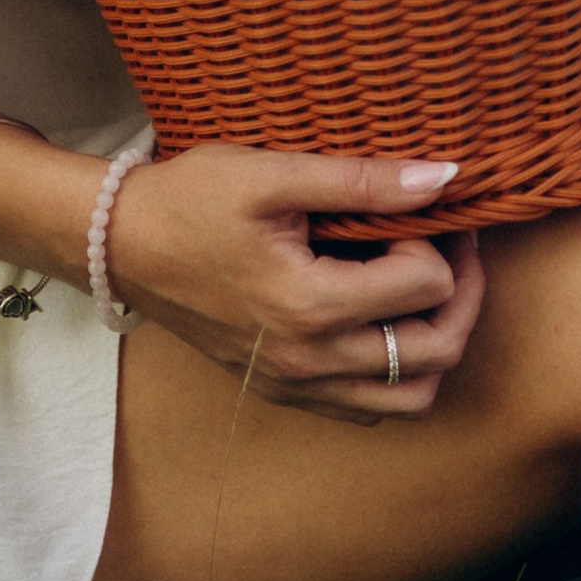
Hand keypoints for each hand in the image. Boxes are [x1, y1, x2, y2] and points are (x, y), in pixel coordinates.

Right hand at [104, 146, 485, 421]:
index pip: (427, 287)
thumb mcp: (274, 173)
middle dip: (461, 300)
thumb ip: (362, 180)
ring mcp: (293, 384)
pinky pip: (364, 407)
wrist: (119, 244)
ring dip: (434, 348)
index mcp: (310, 305)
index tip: (423, 209)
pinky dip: (393, 374)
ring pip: (407, 400)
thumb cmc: (190, 199)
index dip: (441, 241)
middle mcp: (307, 360)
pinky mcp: (279, 389)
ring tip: (425, 292)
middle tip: (453, 251)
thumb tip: (445, 178)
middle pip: (434, 356)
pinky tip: (382, 320)